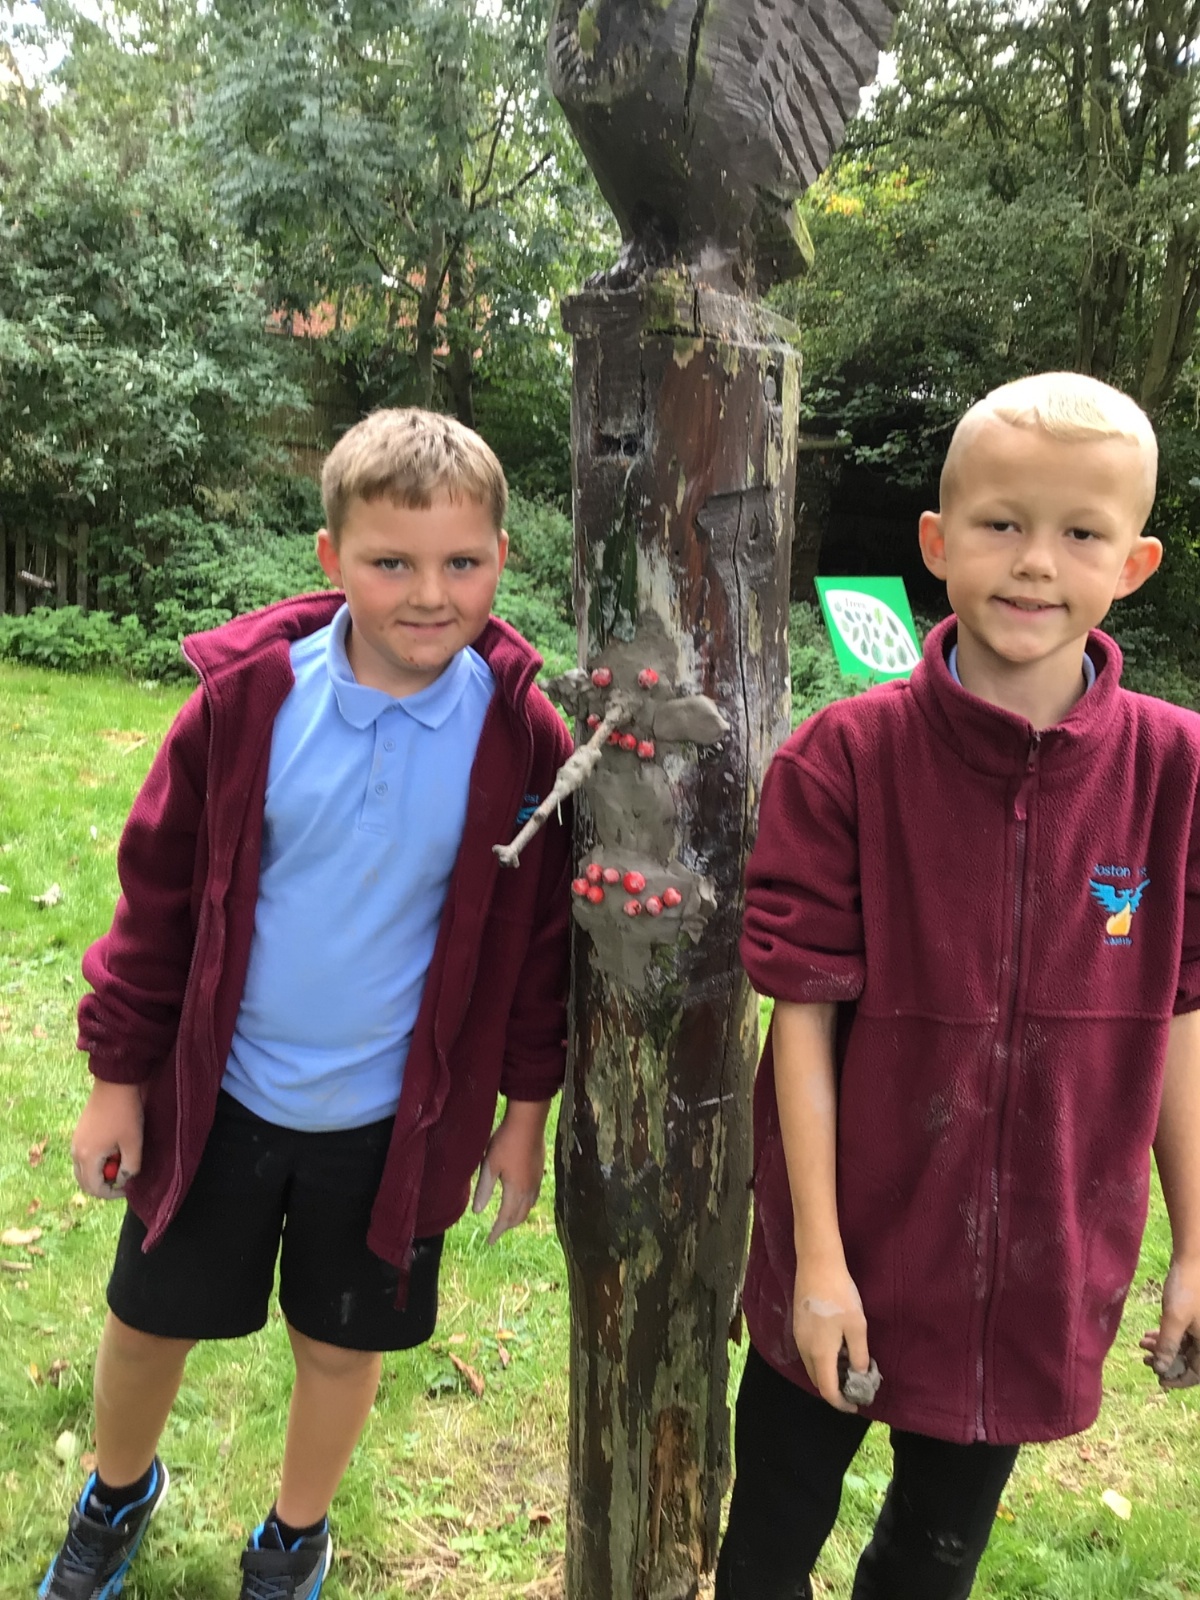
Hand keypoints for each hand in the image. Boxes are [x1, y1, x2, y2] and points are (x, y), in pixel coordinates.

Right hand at [71, 1079, 143, 1197]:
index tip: (127, 1188)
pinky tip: (114, 1149)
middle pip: (85, 1181)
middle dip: (104, 1185)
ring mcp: (75, 1141)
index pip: (95, 1188)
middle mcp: (75, 1152)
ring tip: (121, 1161)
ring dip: (100, 1172)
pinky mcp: (79, 1133)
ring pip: (84, 1169)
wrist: (115, 1083)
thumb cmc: (126, 1113)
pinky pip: (84, 1157)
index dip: (111, 1193)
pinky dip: (96, 1161)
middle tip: (124, 1179)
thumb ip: (130, 1168)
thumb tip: (123, 1180)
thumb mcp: (134, 1143)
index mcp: (87, 1157)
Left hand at [471, 1099, 548, 1244]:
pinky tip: (521, 1200)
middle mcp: (529, 1190)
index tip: (489, 1241)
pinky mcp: (540, 1171)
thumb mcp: (489, 1165)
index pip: (506, 1218)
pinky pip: (533, 1198)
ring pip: (528, 1208)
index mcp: (515, 1190)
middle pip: (519, 1216)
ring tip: (507, 1220)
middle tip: (497, 1233)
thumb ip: (484, 1189)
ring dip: (518, 1217)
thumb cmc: (506, 1142)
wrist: (528, 1122)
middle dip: (507, 1227)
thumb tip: (477, 1212)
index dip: (497, 1231)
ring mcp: (537, 1180)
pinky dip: (525, 1206)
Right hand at [793, 1255, 869, 1410]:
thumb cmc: (840, 1296)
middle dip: (834, 1390)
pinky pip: (808, 1353)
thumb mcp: (857, 1326)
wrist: (817, 1265)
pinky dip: (821, 1360)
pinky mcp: (798, 1325)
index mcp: (820, 1354)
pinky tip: (836, 1349)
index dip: (841, 1403)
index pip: (827, 1390)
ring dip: (828, 1374)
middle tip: (854, 1387)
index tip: (856, 1405)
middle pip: (817, 1381)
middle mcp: (805, 1350)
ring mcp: (798, 1337)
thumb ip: (859, 1354)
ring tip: (848, 1368)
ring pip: (811, 1366)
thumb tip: (860, 1375)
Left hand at [1140, 1258, 1199, 1388]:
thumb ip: (1168, 1346)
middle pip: (1189, 1359)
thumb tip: (1162, 1369)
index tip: (1158, 1380)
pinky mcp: (1194, 1316)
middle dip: (1166, 1361)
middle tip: (1145, 1360)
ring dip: (1163, 1347)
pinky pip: (1182, 1333)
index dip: (1178, 1379)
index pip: (1197, 1374)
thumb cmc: (1186, 1288)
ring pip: (1183, 1346)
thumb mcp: (1174, 1319)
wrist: (1193, 1259)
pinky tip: (1148, 1333)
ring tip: (1142, 1344)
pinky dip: (1166, 1335)